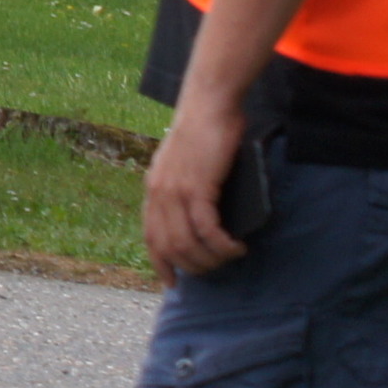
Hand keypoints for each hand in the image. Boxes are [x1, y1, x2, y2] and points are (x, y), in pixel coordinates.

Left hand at [143, 93, 252, 282]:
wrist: (209, 104)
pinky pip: (207, 229)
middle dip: (195, 266)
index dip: (161, 263)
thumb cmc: (206, 131)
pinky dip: (222, 244)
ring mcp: (175, 191)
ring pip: (189, 243)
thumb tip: (204, 219)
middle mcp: (158, 193)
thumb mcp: (187, 165)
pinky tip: (236, 246)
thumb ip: (187, 190)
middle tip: (218, 270)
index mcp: (153, 190)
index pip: (150, 237)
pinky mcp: (197, 187)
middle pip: (170, 247)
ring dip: (212, 258)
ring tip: (232, 257)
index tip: (172, 283)